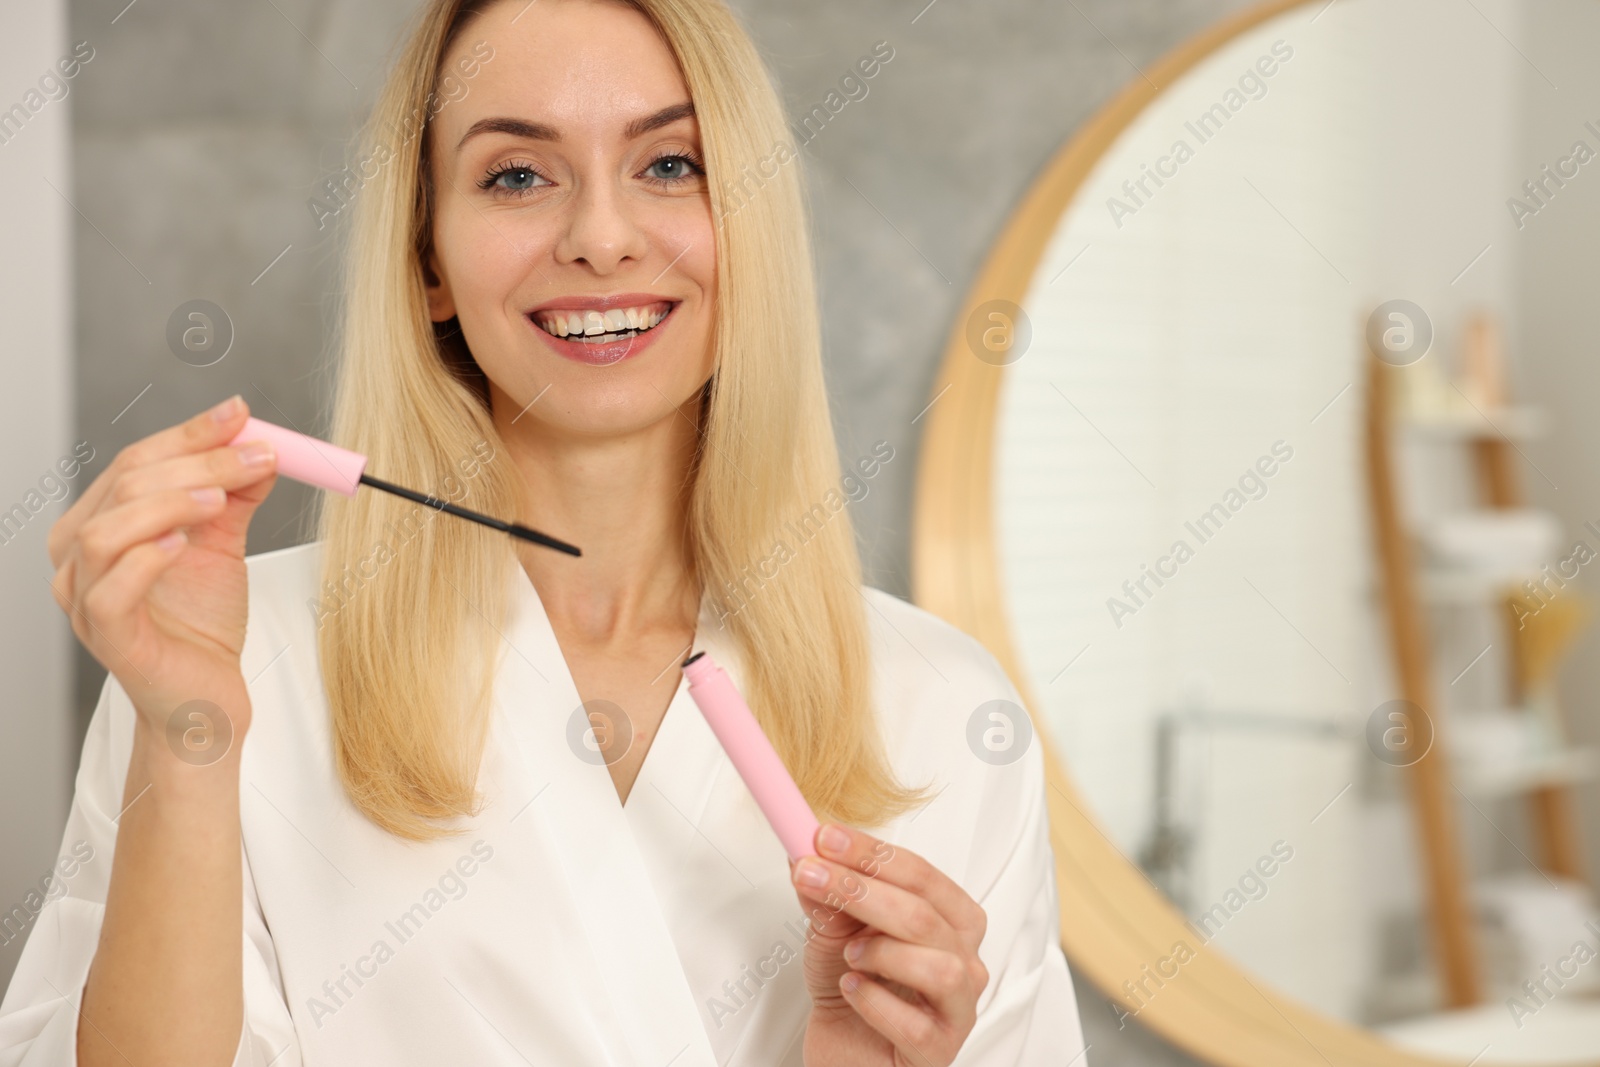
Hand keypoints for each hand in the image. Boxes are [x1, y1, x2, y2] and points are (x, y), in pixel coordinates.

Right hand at [47, 396, 277, 742]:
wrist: (206, 696)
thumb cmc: (200, 623)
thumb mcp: (221, 544)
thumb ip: (235, 495)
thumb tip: (259, 446)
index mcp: (102, 522)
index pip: (136, 460)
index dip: (190, 433)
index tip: (241, 414)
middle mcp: (81, 556)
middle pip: (126, 486)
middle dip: (197, 462)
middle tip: (256, 456)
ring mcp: (86, 598)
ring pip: (107, 530)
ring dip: (169, 503)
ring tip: (220, 500)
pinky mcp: (107, 637)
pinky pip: (109, 591)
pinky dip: (145, 559)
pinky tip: (182, 545)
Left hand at [792, 823, 988, 1066]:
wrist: (844, 1049)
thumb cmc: (853, 988)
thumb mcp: (835, 931)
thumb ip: (828, 894)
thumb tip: (805, 851)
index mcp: (950, 919)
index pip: (920, 874)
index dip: (871, 854)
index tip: (825, 838)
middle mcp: (964, 959)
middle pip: (924, 914)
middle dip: (862, 890)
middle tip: (812, 876)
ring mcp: (958, 1007)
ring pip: (939, 967)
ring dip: (882, 953)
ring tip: (849, 957)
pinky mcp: (939, 1050)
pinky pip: (916, 1024)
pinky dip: (875, 1002)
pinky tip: (853, 991)